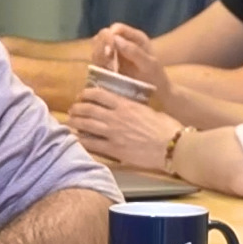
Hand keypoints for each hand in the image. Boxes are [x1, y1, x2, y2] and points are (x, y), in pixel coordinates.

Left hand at [68, 87, 183, 170]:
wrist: (173, 146)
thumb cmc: (167, 127)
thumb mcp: (148, 110)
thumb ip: (134, 107)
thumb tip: (127, 106)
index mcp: (125, 104)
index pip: (99, 94)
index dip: (86, 94)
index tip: (81, 95)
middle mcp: (115, 117)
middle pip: (88, 109)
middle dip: (76, 108)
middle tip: (72, 110)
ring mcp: (113, 133)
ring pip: (86, 125)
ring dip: (75, 123)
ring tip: (69, 123)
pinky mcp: (114, 149)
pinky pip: (92, 144)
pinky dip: (81, 141)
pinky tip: (75, 140)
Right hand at [92, 24, 170, 97]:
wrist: (157, 95)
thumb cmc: (156, 78)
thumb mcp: (149, 65)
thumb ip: (134, 51)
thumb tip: (115, 39)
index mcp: (135, 37)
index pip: (116, 28)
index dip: (110, 36)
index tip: (109, 51)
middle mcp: (124, 42)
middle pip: (103, 35)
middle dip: (102, 46)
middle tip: (108, 61)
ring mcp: (115, 52)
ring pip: (97, 46)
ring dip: (99, 56)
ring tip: (109, 69)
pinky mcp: (109, 63)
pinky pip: (97, 59)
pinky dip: (99, 65)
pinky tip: (107, 73)